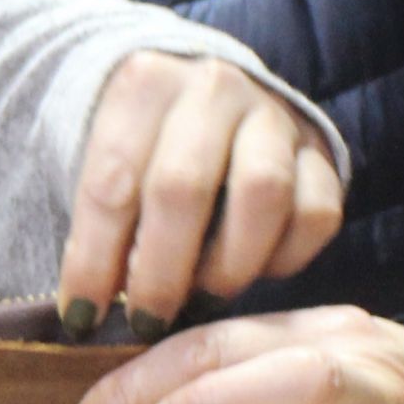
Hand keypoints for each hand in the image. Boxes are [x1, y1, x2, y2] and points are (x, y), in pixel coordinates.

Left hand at [57, 55, 342, 339]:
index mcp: (144, 82)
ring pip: (261, 196)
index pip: (111, 180)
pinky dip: (284, 260)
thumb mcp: (103, 162)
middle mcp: (212, 88)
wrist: (203, 96)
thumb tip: (86, 312)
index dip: (93, 259)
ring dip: (226, 266)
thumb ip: (95, 222)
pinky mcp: (322, 151)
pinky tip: (251, 274)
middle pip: (183, 188)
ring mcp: (274, 115)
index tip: (81, 317)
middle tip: (145, 321)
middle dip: (159, 272)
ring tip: (199, 299)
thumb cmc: (139, 148)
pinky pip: (316, 214)